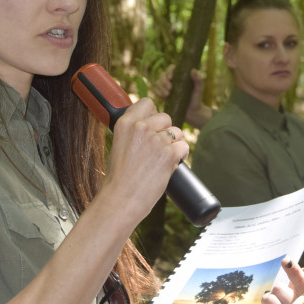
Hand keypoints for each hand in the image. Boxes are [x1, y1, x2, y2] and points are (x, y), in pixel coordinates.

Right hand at [102, 99, 189, 218]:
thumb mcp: (119, 146)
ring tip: (161, 161)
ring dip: (174, 145)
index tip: (152, 125)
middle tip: (157, 149)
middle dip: (165, 131)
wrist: (120, 200)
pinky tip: (169, 166)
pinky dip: (180, 157)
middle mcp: (140, 128)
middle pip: (166, 117)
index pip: (147, 103)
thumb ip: (134, 133)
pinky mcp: (168, 154)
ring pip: (177, 132)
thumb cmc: (118, 179)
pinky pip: (184, 147)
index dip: (153, 114)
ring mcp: (156, 140)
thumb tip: (151, 126)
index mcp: (125, 123)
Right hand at [151, 64, 211, 127]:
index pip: (171, 68)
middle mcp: (172, 80)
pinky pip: (156, 91)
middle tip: (170, 88)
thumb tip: (193, 70)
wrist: (192, 113)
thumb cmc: (196, 100)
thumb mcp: (199, 90)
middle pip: (162, 75)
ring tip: (168, 94)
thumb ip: (198, 80)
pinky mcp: (164, 96)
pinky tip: (164, 97)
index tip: (171, 77)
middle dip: (164, 81)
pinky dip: (158, 92)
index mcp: (180, 76)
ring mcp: (167, 88)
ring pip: (158, 82)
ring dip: (160, 87)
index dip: (169, 71)